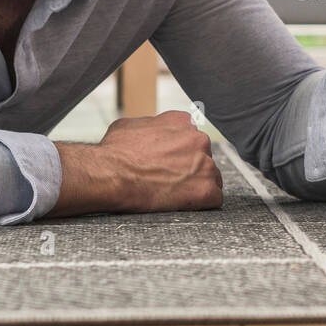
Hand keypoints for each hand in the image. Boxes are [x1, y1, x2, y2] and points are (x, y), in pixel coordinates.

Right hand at [99, 111, 223, 211]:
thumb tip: (154, 128)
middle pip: (203, 157)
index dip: (181, 153)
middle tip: (170, 179)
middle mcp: (199, 139)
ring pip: (211, 177)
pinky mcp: (206, 190)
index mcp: (183, 122)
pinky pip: (214, 198)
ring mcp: (206, 165)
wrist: (111, 175)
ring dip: (197, 185)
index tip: (171, 162)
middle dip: (191, 168)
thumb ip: (152, 124)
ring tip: (175, 193)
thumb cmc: (115, 152)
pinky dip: (202, 203)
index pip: (192, 138)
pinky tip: (184, 203)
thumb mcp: (131, 125)